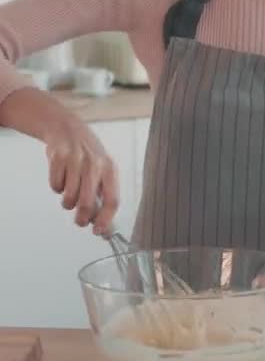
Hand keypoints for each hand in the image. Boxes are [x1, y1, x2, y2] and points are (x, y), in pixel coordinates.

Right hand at [0, 88, 118, 233]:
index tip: (99, 231)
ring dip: (67, 202)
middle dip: (82, 218)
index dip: (106, 219)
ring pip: (69, 197)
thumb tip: (104, 226)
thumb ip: (103, 196)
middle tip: (80, 221)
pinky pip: (55, 186)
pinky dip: (56, 187)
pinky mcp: (58, 157)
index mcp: (110, 169)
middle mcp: (95, 164)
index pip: (112, 200)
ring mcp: (76, 160)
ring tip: (69, 193)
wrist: (66, 128)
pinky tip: (61, 177)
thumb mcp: (101, 170)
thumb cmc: (87, 153)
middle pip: (88, 203)